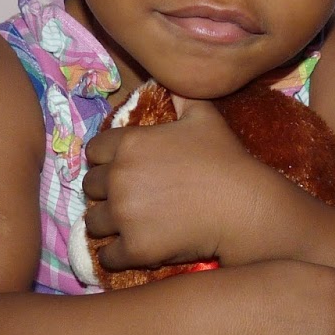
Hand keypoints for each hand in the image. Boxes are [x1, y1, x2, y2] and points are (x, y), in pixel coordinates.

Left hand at [81, 97, 288, 269]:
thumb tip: (172, 78)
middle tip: (129, 199)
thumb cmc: (226, 160)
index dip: (106, 161)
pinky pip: (108, 256)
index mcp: (129, 144)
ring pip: (94, 223)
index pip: (93, 152)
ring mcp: (124, 215)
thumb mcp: (204, 116)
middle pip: (90, 188)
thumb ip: (180, 96)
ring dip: (109, 225)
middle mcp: (119, 177)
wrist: (244, 207)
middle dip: (106, 193)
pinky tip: (135, 249)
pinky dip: (118, 255)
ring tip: (130, 226)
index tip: (122, 171)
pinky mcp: (134, 248)